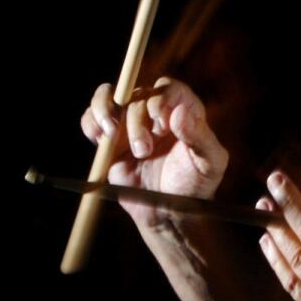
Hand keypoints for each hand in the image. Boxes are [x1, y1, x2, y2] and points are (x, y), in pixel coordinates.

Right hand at [80, 76, 228, 227]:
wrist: (168, 212)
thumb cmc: (194, 186)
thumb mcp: (210, 164)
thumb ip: (200, 138)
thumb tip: (180, 113)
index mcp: (184, 111)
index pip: (169, 88)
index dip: (161, 99)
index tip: (160, 122)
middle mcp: (156, 112)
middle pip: (138, 95)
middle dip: (137, 122)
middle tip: (143, 151)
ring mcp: (131, 122)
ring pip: (110, 96)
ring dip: (105, 110)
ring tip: (110, 134)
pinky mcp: (110, 138)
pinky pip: (92, 117)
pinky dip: (90, 122)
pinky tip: (99, 137)